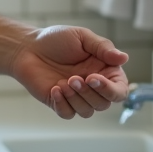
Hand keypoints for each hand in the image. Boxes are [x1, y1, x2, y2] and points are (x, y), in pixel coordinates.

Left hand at [10, 25, 129, 118]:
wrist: (27, 47)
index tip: (93, 78)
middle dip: (89, 93)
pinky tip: (55, 89)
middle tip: (73, 78)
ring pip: (87, 111)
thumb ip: (103, 48)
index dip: (111, 90)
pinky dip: (63, 104)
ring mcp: (76, 97)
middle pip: (104, 104)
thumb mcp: (82, 37)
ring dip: (76, 98)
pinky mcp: (60, 103)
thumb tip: (124, 57)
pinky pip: (68, 114)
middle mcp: (93, 87)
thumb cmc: (56, 40)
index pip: (119, 90)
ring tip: (63, 82)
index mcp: (104, 71)